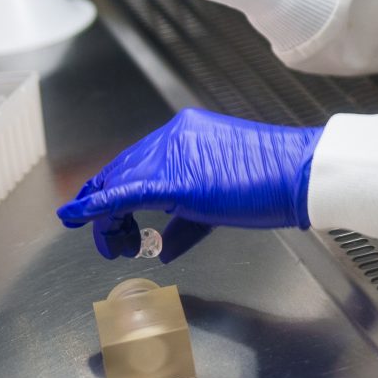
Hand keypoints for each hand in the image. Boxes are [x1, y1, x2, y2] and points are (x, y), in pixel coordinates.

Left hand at [56, 108, 322, 261]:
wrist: (299, 173)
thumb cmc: (274, 184)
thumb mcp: (222, 200)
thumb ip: (187, 220)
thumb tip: (164, 246)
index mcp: (187, 132)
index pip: (137, 161)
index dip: (114, 190)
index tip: (106, 215)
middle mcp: (174, 135)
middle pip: (120, 171)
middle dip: (106, 208)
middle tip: (110, 241)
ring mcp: (172, 154)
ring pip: (118, 183)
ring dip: (106, 218)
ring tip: (114, 246)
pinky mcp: (174, 180)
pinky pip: (123, 194)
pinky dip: (96, 206)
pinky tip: (78, 216)